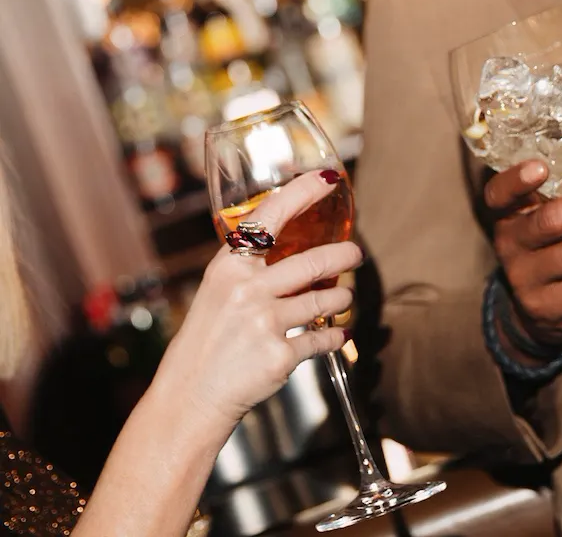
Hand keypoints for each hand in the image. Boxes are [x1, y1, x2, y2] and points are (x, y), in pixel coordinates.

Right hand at [152, 171, 362, 432]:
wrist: (188, 399)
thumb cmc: (206, 342)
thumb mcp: (218, 293)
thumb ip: (251, 270)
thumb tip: (297, 249)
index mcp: (228, 267)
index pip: (269, 217)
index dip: (301, 194)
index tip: (326, 180)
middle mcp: (246, 290)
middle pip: (311, 263)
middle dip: (342, 255)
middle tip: (355, 253)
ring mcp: (263, 323)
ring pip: (322, 301)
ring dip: (339, 299)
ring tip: (343, 297)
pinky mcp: (278, 356)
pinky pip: (320, 339)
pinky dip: (333, 337)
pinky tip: (336, 336)